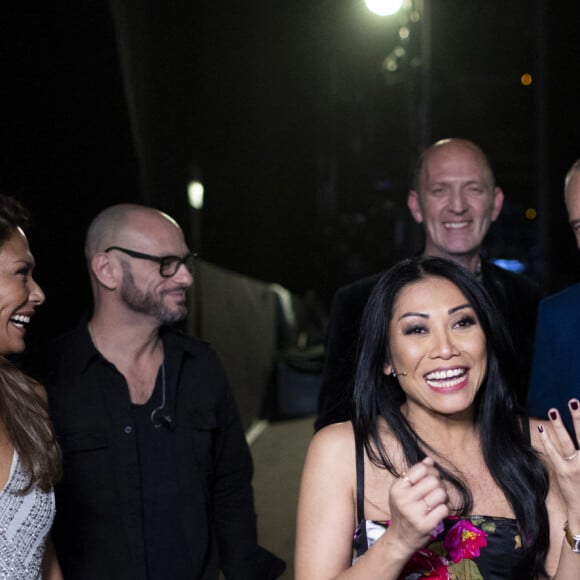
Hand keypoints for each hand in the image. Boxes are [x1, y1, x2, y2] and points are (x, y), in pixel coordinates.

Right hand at [387, 456, 449, 555]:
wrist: (400, 538)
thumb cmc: (402, 511)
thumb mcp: (402, 491)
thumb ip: (415, 475)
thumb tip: (429, 460)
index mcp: (397, 488)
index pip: (420, 468)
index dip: (431, 470)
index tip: (431, 476)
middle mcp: (404, 499)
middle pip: (433, 480)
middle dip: (439, 483)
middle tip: (437, 489)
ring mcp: (414, 513)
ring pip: (440, 493)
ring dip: (444, 496)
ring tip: (439, 500)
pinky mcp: (425, 525)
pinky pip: (444, 509)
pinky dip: (445, 508)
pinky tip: (439, 510)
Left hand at [537, 399, 579, 520]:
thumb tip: (578, 440)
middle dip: (579, 417)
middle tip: (574, 401)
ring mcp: (576, 466)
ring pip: (567, 441)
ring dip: (560, 424)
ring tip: (554, 410)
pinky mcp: (563, 472)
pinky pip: (553, 452)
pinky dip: (546, 439)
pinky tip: (541, 428)